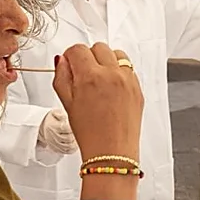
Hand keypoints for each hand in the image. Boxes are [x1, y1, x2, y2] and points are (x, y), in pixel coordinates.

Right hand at [37, 109, 78, 154]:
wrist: (42, 127)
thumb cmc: (51, 119)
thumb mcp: (54, 112)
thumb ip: (60, 114)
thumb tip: (65, 117)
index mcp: (54, 126)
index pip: (66, 129)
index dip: (73, 128)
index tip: (77, 126)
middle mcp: (54, 136)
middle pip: (68, 138)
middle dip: (75, 136)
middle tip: (79, 133)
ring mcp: (54, 143)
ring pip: (67, 146)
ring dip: (75, 144)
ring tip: (78, 139)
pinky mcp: (56, 148)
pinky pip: (65, 151)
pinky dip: (71, 150)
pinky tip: (75, 146)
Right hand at [53, 43, 142, 161]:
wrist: (112, 152)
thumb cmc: (90, 133)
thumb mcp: (67, 103)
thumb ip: (62, 77)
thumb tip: (61, 61)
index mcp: (91, 77)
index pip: (78, 49)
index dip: (70, 56)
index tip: (70, 64)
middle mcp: (111, 74)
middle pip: (98, 47)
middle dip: (88, 56)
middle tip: (84, 73)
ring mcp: (127, 80)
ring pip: (116, 53)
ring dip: (107, 60)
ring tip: (100, 78)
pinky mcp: (138, 88)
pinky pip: (128, 68)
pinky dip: (119, 71)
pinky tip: (112, 87)